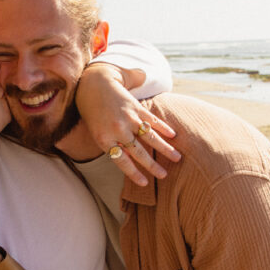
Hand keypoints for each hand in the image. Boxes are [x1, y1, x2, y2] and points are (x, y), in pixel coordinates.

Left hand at [74, 65, 180, 185]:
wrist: (92, 86)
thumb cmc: (94, 114)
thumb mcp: (98, 132)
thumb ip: (114, 146)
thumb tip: (131, 159)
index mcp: (104, 139)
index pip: (121, 161)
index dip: (134, 173)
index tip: (145, 183)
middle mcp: (117, 130)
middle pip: (138, 152)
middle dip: (152, 165)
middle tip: (164, 175)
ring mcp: (127, 118)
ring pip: (149, 137)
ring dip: (164, 148)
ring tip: (176, 157)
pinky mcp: (135, 107)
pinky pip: (151, 120)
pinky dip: (163, 128)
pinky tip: (173, 135)